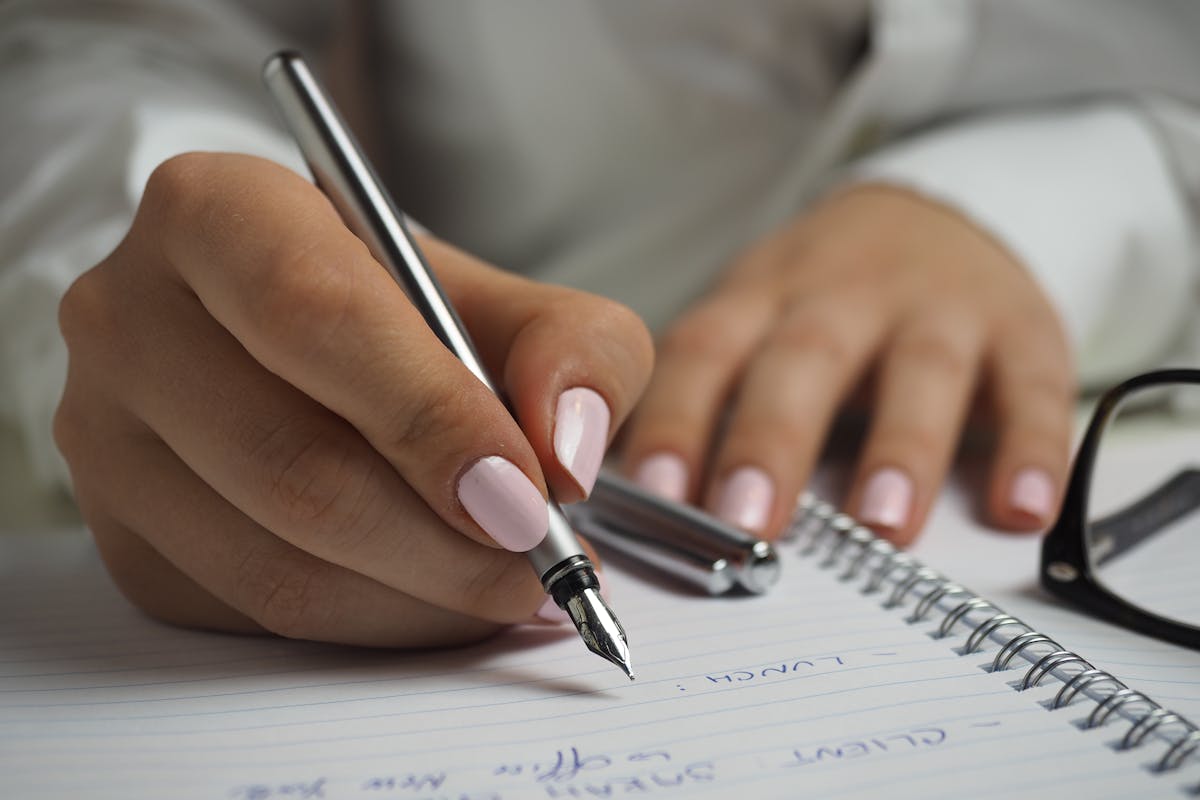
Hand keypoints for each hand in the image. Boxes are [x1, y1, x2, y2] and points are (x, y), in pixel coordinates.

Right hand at [55, 153, 652, 646]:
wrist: (309, 348)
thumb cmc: (409, 314)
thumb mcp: (512, 299)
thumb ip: (574, 349)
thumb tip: (566, 453)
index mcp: (216, 212)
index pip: (316, 316)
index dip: (430, 417)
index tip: (527, 494)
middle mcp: (131, 317)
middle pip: (291, 462)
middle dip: (443, 540)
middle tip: (542, 564)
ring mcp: (106, 437)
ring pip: (274, 561)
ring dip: (420, 598)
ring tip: (511, 585)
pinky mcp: (124, 536)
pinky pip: (256, 614)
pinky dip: (374, 623)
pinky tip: (437, 596)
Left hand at [620, 185, 1073, 543]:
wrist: (937, 214)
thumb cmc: (822, 298)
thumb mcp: (754, 319)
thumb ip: (708, 398)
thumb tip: (637, 505)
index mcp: (762, 297)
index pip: (706, 352)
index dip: (677, 420)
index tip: (655, 495)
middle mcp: (844, 295)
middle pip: (804, 359)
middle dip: (773, 440)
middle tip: (747, 521)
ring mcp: (937, 307)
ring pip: (920, 370)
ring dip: (901, 447)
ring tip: (882, 526)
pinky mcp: (1022, 328)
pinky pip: (1033, 386)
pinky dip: (1032, 448)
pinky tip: (1021, 509)